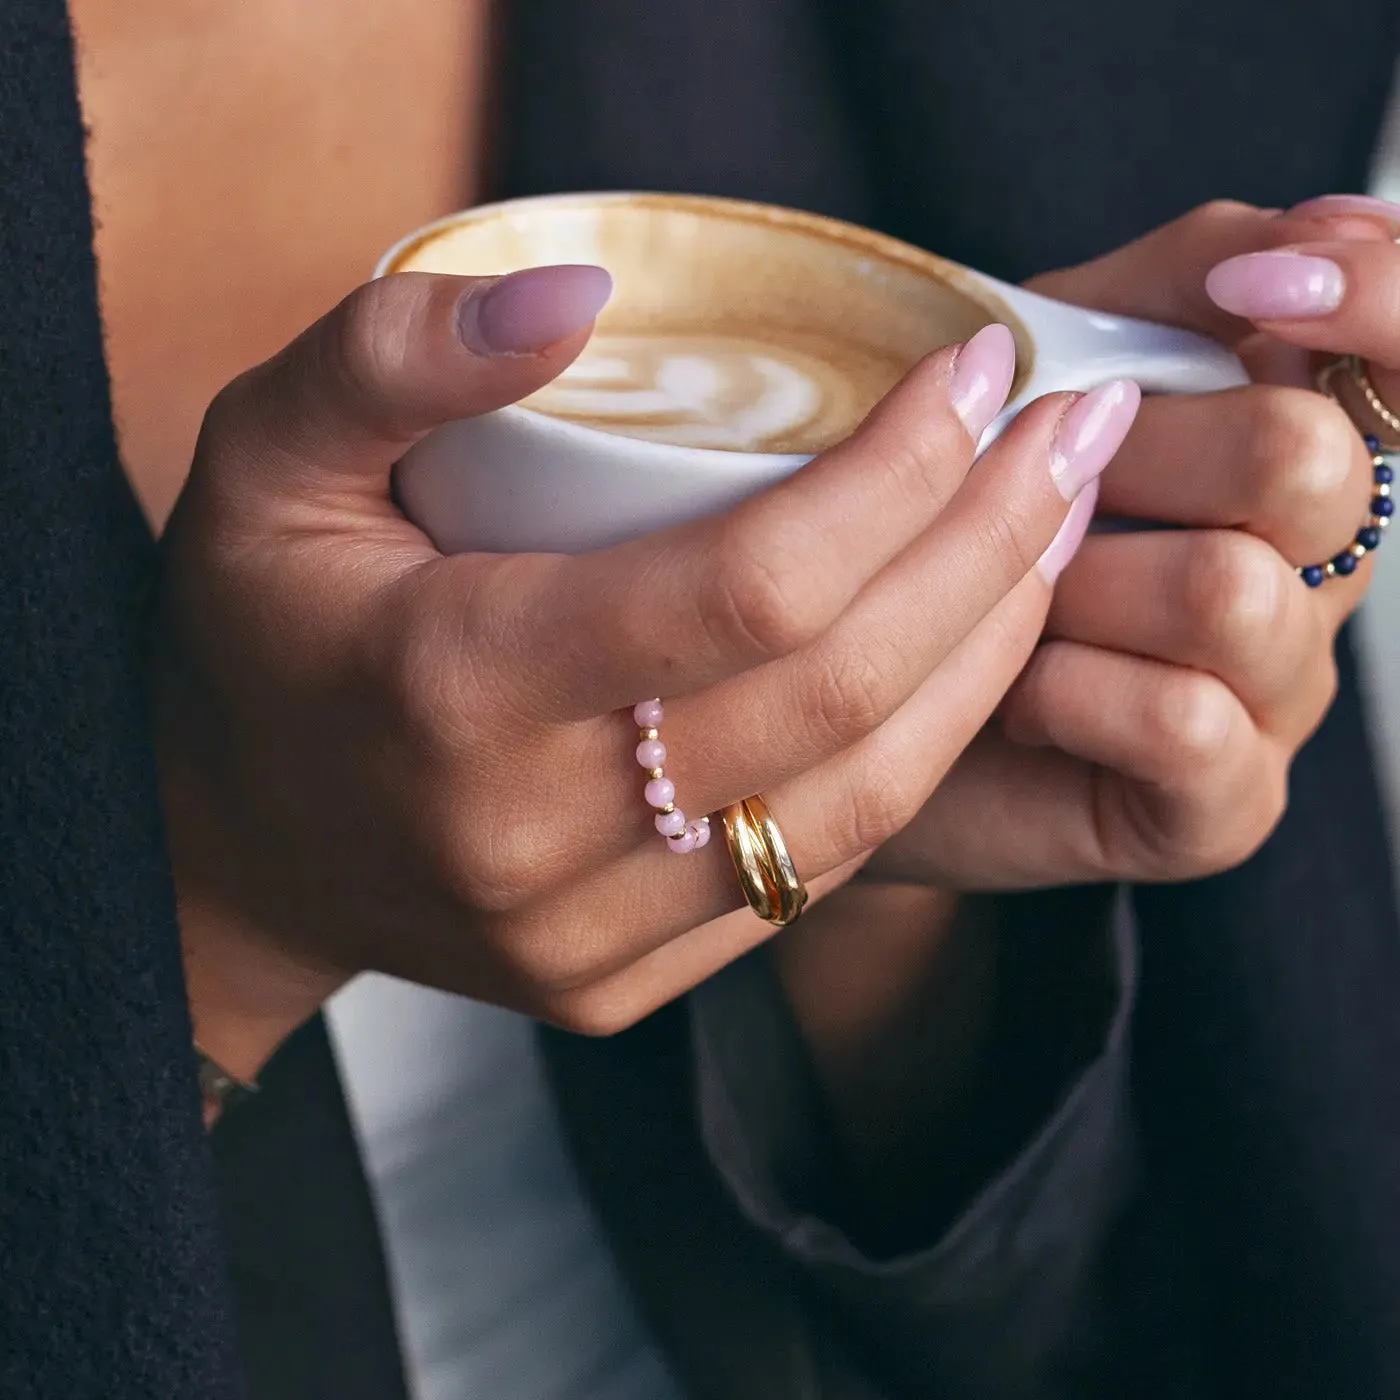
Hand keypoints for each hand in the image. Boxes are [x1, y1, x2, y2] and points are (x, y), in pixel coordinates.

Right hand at [153, 264, 1138, 1073]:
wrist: (238, 849)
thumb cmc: (258, 634)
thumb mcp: (263, 458)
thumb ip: (395, 356)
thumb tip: (576, 293)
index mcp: (454, 692)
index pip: (749, 586)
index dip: (899, 477)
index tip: (978, 374)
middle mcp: (533, 841)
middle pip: (839, 694)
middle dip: (990, 554)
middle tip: (1067, 442)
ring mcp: (586, 938)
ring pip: (859, 803)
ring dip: (986, 662)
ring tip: (1052, 540)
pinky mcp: (619, 987)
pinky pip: (814, 872)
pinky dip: (913, 761)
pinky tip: (965, 666)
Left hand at [866, 199, 1386, 890]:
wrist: (878, 691)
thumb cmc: (965, 519)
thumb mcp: (1050, 363)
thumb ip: (1177, 280)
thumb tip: (1305, 234)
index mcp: (1296, 441)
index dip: (1375, 299)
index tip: (1246, 294)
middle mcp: (1317, 565)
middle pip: (1307, 461)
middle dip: (1136, 454)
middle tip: (1039, 487)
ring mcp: (1281, 689)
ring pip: (1230, 593)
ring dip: (1077, 582)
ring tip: (1011, 605)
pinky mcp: (1226, 799)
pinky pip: (1180, 719)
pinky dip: (1065, 692)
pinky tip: (1017, 696)